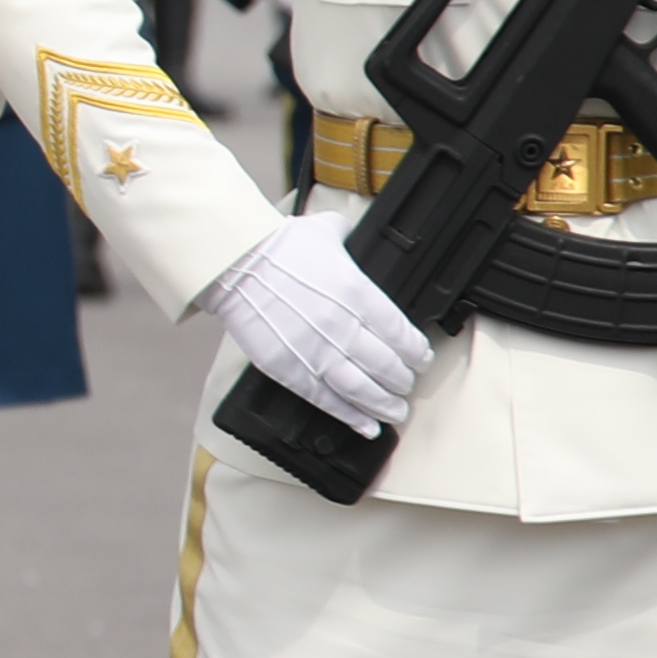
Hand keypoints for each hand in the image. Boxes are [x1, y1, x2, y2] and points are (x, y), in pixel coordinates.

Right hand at [201, 201, 436, 434]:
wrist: (235, 263)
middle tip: (406, 385)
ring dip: (385, 405)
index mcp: (359, 294)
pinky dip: (351, 417)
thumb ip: (351, 237)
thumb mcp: (326, 231)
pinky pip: (328, 401)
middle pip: (388, 367)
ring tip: (395, 411)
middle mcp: (343, 327)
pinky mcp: (291, 369)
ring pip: (364, 390)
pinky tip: (366, 425)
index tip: (421, 358)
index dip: (418, 353)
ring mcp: (317, 352)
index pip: (403, 335)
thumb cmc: (278, 246)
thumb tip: (360, 234)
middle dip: (403, 381)